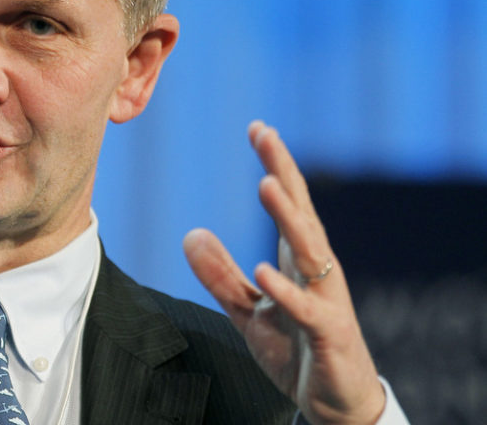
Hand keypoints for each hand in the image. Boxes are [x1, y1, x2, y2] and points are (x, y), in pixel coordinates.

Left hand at [183, 121, 385, 424]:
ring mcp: (325, 298)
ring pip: (308, 248)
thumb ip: (220, 275)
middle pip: (300, 211)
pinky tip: (264, 268)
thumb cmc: (298, 349)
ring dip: (287, 216)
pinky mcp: (328, 332)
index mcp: (297, 260)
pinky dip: (285, 288)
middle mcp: (316, 270)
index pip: (287, 203)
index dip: (275, 165)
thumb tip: (190, 233)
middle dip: (283, 171)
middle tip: (265, 134)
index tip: (258, 127)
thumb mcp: (246, 311)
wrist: (335, 403)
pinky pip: (305, 307)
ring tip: (266, 184)